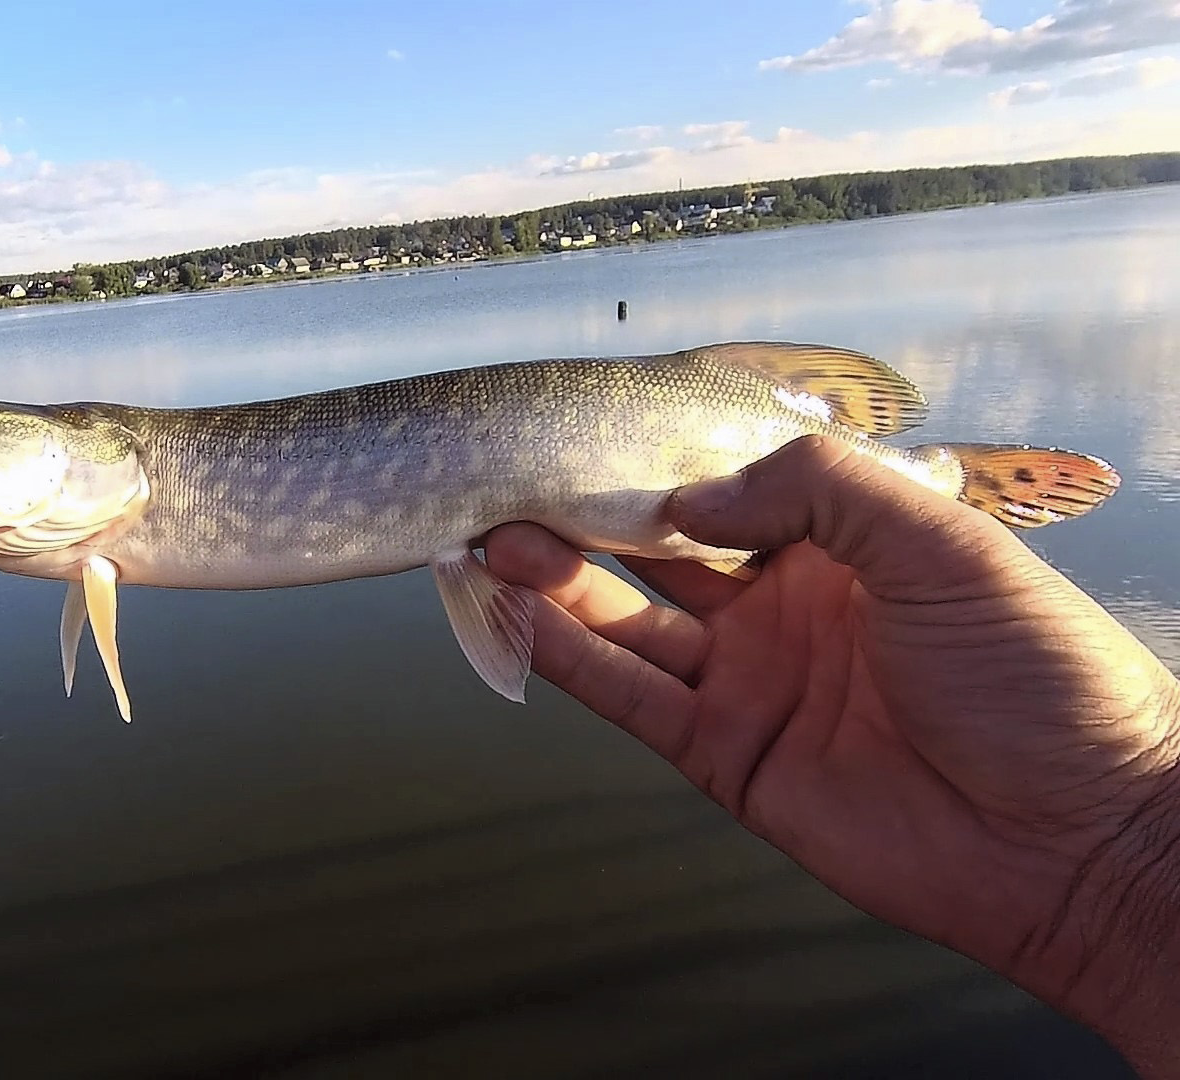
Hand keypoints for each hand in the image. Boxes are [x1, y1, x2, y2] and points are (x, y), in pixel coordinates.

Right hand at [484, 435, 1179, 1074]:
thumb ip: (815, 491)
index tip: (586, 438)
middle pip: (659, 554)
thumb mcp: (942, 542)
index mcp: (844, 547)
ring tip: (493, 542)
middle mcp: (784, 609)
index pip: (727, 491)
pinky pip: (633, 698)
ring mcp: (751, 684)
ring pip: (628, 623)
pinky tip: (523, 618)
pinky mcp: (727, 757)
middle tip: (510, 488)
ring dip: (559, 584)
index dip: (654, 466)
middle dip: (585, 520)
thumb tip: (686, 501)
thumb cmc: (1038, 675)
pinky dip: (571, 660)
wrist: (1079, 837)